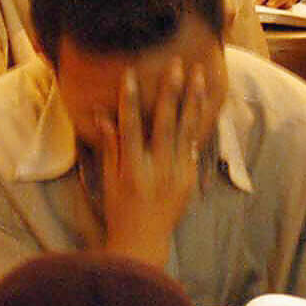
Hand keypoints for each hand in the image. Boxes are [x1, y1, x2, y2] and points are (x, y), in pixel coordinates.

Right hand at [95, 59, 216, 265]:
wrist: (145, 240)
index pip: (130, 125)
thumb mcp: (108, 179)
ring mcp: (176, 173)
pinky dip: (198, 122)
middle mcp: (156, 168)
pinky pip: (194, 144)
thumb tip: (103, 115)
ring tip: (198, 75)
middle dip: (171, 91)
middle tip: (177, 65)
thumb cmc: (120, 209)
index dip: (129, 98)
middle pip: (165, 122)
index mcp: (132, 168)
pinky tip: (202, 102)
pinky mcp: (189, 177)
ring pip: (186, 130)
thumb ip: (109, 146)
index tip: (130, 73)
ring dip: (193, 100)